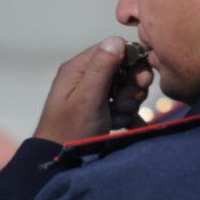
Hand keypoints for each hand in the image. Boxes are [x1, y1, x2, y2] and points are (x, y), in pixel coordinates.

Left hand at [33, 37, 153, 144]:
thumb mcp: (88, 97)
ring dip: (127, 105)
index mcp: (79, 68)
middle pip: (124, 70)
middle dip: (130, 88)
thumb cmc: (70, 129)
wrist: (59, 161)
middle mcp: (86, 77)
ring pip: (126, 90)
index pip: (115, 49)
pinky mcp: (100, 110)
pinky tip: (124, 126)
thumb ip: (102, 68)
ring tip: (115, 119)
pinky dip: (127, 116)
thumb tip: (116, 39)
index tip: (140, 81)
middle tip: (122, 105)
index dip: (132, 63)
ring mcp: (93, 95)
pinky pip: (123, 106)